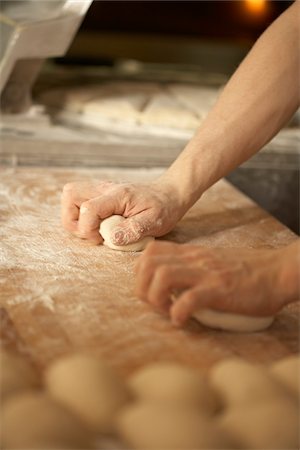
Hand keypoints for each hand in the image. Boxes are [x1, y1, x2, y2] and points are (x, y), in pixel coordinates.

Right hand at [61, 179, 186, 244]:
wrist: (169, 194)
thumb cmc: (163, 208)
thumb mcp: (155, 222)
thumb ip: (133, 230)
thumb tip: (111, 238)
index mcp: (117, 195)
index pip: (88, 208)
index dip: (88, 230)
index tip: (102, 240)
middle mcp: (104, 189)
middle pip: (70, 194)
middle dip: (73, 220)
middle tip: (91, 233)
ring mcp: (100, 189)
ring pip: (70, 196)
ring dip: (75, 217)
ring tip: (94, 230)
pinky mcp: (100, 194)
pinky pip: (79, 201)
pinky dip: (82, 215)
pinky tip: (99, 224)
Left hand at [135, 241, 298, 326]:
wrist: (278, 271)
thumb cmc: (248, 270)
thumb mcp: (214, 261)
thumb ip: (193, 267)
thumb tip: (175, 284)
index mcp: (192, 253)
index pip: (150, 252)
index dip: (140, 273)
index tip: (151, 290)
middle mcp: (194, 260)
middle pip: (147, 263)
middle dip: (142, 288)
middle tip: (156, 305)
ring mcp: (206, 273)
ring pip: (162, 276)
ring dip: (157, 299)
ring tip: (168, 312)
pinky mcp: (219, 289)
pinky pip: (188, 299)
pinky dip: (178, 314)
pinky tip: (182, 321)